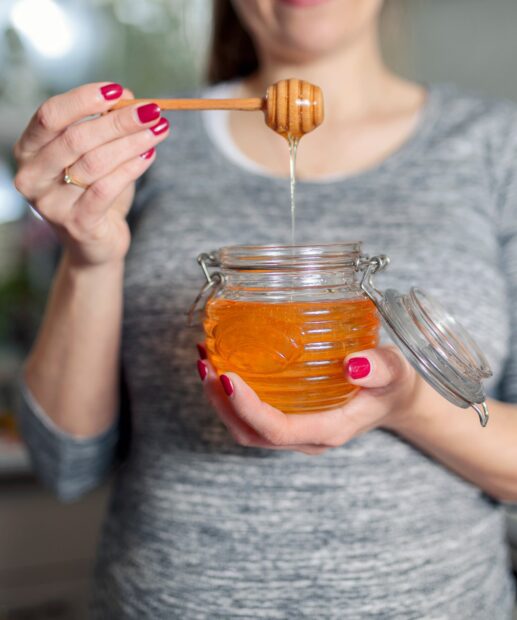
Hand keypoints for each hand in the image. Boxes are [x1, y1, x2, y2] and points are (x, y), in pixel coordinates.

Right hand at [13, 82, 170, 266]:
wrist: (94, 244)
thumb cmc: (92, 193)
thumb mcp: (92, 155)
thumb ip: (102, 128)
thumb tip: (128, 99)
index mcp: (28, 151)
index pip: (50, 115)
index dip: (84, 99)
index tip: (119, 90)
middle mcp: (32, 177)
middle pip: (76, 138)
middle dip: (119, 121)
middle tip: (152, 111)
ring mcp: (51, 204)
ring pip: (95, 163)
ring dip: (131, 143)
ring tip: (159, 130)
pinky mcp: (77, 224)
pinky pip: (106, 189)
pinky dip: (131, 169)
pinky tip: (150, 156)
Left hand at [197, 346, 420, 453]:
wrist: (395, 399)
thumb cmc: (393, 385)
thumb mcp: (395, 372)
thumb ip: (379, 369)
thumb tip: (352, 365)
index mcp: (328, 431)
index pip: (277, 430)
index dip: (247, 408)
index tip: (227, 377)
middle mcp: (305, 438)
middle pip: (251, 433)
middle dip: (221, 403)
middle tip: (206, 364)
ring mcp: (295, 431)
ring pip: (245, 428)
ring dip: (220, 399)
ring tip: (205, 361)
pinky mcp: (289, 418)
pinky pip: (252, 414)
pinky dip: (231, 394)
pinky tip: (223, 363)